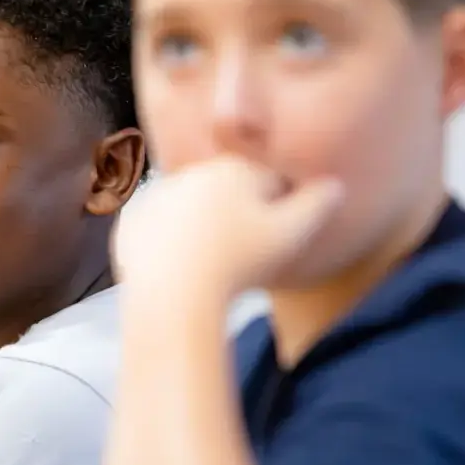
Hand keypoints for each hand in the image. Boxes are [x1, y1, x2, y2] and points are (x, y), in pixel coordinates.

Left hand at [114, 157, 343, 299]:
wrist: (173, 296)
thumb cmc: (238, 265)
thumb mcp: (292, 235)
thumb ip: (318, 205)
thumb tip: (334, 186)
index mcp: (232, 169)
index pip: (265, 183)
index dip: (276, 212)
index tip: (272, 239)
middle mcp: (191, 172)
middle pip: (225, 193)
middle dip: (236, 215)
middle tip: (241, 255)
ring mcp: (155, 196)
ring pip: (190, 210)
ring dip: (200, 227)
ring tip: (210, 265)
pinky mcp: (130, 223)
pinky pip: (157, 231)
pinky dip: (167, 245)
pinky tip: (179, 268)